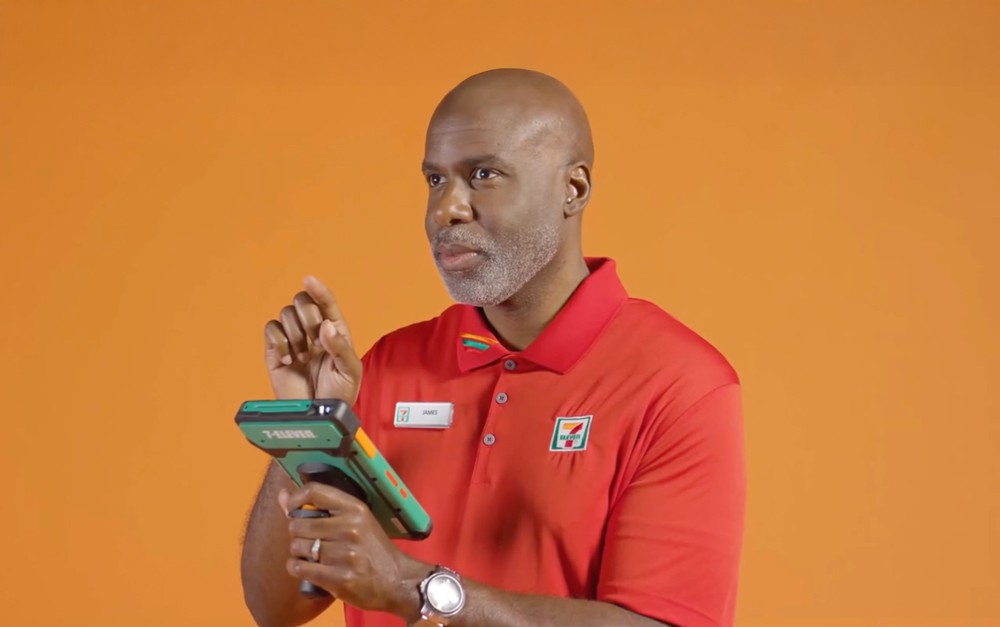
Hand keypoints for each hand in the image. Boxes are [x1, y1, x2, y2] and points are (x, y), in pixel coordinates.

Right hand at [263, 276, 362, 402]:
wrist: (318, 415)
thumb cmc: (339, 394)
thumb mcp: (349, 370)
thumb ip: (340, 346)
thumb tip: (326, 326)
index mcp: (335, 330)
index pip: (326, 302)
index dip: (318, 290)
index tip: (309, 280)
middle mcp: (313, 331)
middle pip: (302, 302)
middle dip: (309, 318)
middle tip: (316, 344)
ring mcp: (293, 339)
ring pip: (285, 313)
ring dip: (295, 335)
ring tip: (303, 358)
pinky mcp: (275, 350)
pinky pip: (270, 330)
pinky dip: (279, 342)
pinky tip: (288, 360)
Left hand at [282, 483, 429, 617]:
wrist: (398, 580)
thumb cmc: (374, 549)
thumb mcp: (357, 521)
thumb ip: (320, 508)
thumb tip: (282, 495)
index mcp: (355, 509)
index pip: (315, 492)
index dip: (295, 499)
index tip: (292, 509)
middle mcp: (349, 528)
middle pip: (298, 524)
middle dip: (298, 534)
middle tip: (311, 541)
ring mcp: (344, 554)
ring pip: (297, 547)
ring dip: (299, 553)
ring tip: (313, 557)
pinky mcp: (338, 578)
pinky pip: (299, 568)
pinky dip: (297, 568)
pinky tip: (309, 569)